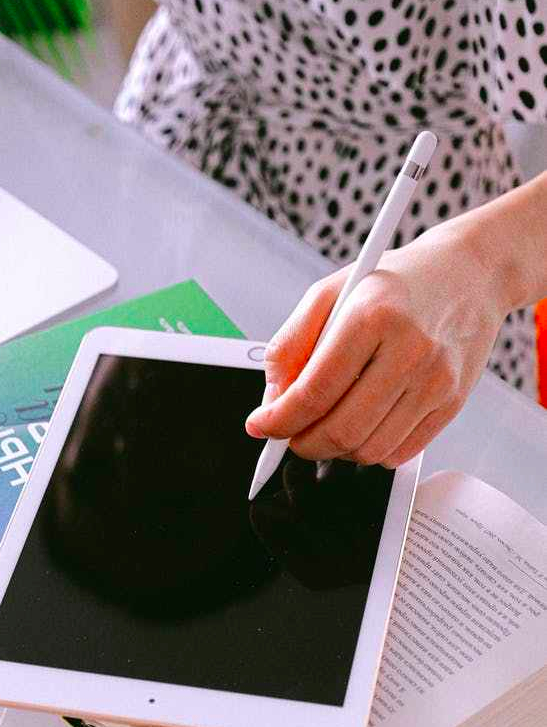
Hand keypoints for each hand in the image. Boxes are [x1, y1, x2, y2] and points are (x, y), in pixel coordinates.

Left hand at [244, 216, 512, 467]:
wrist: (468, 274)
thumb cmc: (393, 283)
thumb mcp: (329, 292)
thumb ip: (290, 344)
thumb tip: (272, 400)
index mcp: (372, 317)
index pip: (314, 391)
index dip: (278, 419)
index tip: (259, 426)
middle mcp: (410, 351)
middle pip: (342, 429)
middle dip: (302, 443)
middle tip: (287, 434)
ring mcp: (436, 381)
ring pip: (369, 450)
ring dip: (334, 451)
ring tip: (323, 425)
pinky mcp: (453, 403)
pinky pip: (399, 452)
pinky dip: (368, 450)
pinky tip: (360, 424)